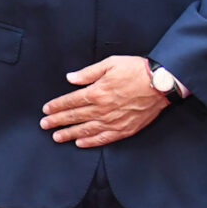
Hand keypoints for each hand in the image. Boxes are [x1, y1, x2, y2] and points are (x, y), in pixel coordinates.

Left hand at [41, 55, 167, 148]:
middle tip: (44, 125)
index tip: (46, 110)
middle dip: (57, 121)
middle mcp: (103, 109)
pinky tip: (80, 144)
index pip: (71, 101)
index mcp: (97, 92)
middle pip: (75, 117)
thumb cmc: (136, 70)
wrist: (161, 83)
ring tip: (57, 137)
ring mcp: (114, 121)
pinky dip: (91, 142)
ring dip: (70, 134)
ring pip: (86, 130)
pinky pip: (104, 139)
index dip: (57, 106)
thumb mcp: (110, 63)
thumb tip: (70, 78)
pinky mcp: (125, 129)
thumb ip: (88, 73)